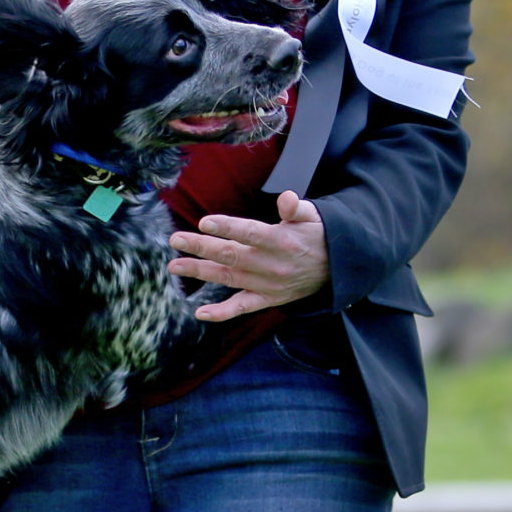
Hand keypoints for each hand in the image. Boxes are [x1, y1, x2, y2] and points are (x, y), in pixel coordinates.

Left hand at [167, 191, 329, 321]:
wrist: (336, 268)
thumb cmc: (315, 235)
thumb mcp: (313, 216)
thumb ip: (296, 207)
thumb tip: (286, 198)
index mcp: (282, 241)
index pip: (251, 233)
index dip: (228, 227)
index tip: (205, 222)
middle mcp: (272, 265)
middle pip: (232, 255)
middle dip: (201, 247)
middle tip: (176, 240)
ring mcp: (268, 284)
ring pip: (229, 278)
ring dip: (200, 272)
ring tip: (175, 266)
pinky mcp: (267, 299)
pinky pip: (242, 308)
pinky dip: (222, 313)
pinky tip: (200, 313)